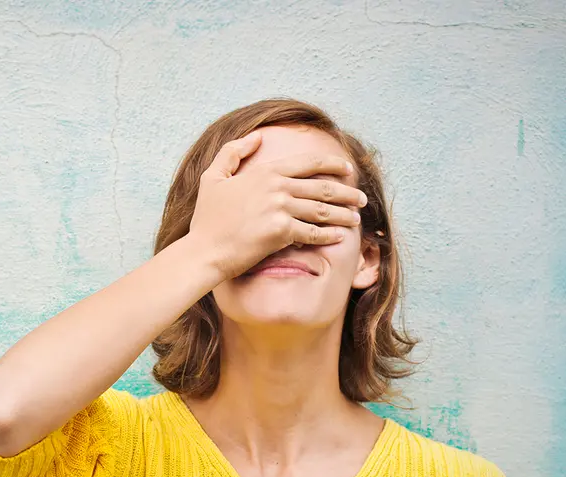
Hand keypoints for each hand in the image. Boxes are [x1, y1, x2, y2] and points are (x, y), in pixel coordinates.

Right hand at [187, 130, 368, 278]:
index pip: (309, 163)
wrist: (204, 250)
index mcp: (265, 171)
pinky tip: (340, 237)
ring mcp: (280, 209)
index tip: (348, 170)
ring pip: (322, 210)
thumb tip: (256, 136)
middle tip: (361, 198)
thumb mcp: (213, 176)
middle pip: (322, 187)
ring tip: (355, 218)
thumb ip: (233, 152)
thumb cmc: (207, 218)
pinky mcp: (282, 232)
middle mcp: (277, 187)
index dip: (333, 164)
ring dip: (343, 214)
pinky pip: (313, 233)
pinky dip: (329, 235)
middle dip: (347, 192)